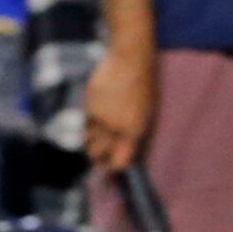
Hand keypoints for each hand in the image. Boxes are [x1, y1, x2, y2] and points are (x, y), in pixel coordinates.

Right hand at [83, 45, 155, 171]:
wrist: (130, 59)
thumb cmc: (145, 85)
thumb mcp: (147, 112)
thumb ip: (136, 132)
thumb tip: (129, 149)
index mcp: (135, 130)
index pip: (120, 162)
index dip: (115, 170)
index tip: (113, 172)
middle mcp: (116, 127)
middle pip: (98, 156)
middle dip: (99, 160)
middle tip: (101, 160)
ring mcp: (100, 117)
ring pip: (88, 142)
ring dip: (91, 145)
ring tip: (96, 144)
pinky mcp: (89, 105)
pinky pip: (85, 124)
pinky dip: (88, 128)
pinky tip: (94, 125)